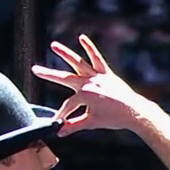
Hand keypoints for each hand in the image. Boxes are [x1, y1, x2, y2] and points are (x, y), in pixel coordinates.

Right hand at [32, 34, 147, 135]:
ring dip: (65, 53)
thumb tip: (60, 132)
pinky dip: (90, 48)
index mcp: (85, 95)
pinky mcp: (106, 73)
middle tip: (35, 69)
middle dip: (48, 74)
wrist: (134, 112)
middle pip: (64, 78)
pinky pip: (96, 59)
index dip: (62, 115)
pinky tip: (82, 38)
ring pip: (78, 63)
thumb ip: (74, 125)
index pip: (68, 105)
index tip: (57, 123)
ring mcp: (97, 76)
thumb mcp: (91, 123)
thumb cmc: (114, 119)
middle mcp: (89, 82)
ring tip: (54, 45)